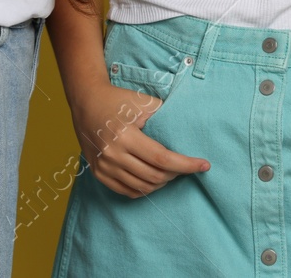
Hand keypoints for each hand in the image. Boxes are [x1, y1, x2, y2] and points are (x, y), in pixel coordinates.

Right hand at [70, 81, 209, 197]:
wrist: (86, 101)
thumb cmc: (117, 99)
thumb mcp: (143, 102)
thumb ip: (165, 115)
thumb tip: (187, 129)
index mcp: (125, 136)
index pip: (162, 159)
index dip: (186, 165)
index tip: (204, 165)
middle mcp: (113, 154)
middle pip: (154, 176)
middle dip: (176, 174)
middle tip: (186, 166)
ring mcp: (104, 166)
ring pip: (142, 187)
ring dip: (162, 182)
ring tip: (171, 172)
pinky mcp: (98, 173)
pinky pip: (127, 191)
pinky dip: (144, 189)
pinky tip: (154, 179)